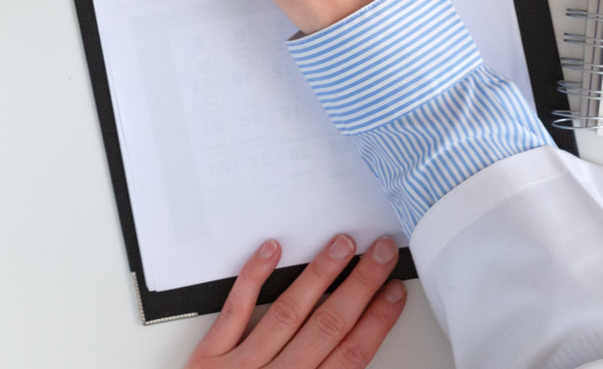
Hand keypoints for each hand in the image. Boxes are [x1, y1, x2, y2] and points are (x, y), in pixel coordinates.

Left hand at [186, 234, 405, 368]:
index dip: (376, 321)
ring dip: (318, 275)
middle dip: (359, 286)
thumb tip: (357, 348)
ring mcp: (241, 368)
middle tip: (379, 252)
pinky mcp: (209, 357)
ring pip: (288, 312)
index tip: (394, 291)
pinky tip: (272, 251)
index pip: (351, 356)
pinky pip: (234, 311)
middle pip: (327, 326)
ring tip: (341, 245)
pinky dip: (253, 278)